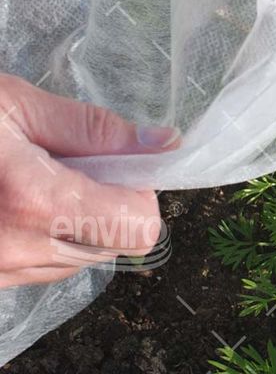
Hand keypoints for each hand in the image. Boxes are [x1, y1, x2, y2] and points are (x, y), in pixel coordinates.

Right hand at [0, 74, 179, 287]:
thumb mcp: (16, 107)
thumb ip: (94, 129)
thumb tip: (161, 143)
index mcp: (34, 204)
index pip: (138, 228)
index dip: (141, 190)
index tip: (120, 161)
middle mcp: (17, 252)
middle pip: (114, 244)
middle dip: (111, 201)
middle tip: (75, 162)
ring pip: (81, 258)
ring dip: (79, 219)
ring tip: (38, 178)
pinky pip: (44, 266)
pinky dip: (48, 235)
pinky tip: (17, 200)